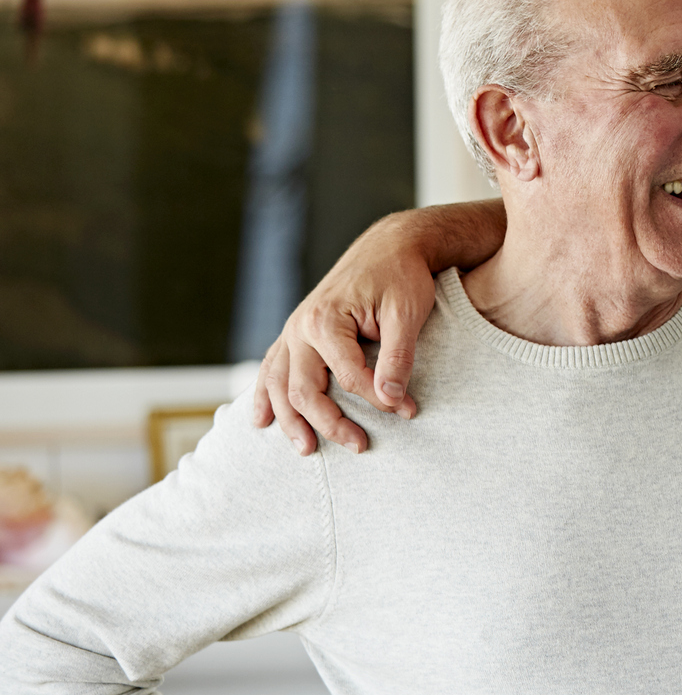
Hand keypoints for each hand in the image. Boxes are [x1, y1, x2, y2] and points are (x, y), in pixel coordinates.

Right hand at [251, 213, 437, 454]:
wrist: (391, 245)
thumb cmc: (402, 276)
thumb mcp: (407, 314)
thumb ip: (398, 358)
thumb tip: (392, 400)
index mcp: (326, 321)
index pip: (348, 377)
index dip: (379, 399)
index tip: (408, 411)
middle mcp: (300, 327)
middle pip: (305, 389)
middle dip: (330, 423)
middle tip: (359, 447)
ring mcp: (293, 330)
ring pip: (280, 384)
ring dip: (289, 420)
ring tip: (306, 449)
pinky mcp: (296, 333)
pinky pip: (272, 368)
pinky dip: (265, 395)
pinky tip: (261, 420)